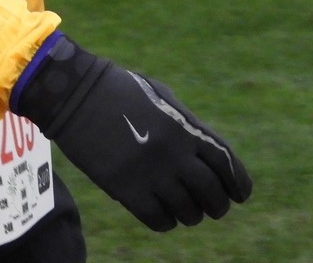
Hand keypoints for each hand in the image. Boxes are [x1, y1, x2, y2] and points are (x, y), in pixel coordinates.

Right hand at [11, 34, 251, 231]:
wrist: (73, 93)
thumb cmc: (118, 90)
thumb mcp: (162, 98)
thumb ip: (188, 126)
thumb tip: (208, 157)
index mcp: (186, 129)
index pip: (228, 166)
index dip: (239, 185)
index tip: (239, 195)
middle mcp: (174, 154)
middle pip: (213, 195)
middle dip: (217, 205)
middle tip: (211, 207)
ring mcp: (150, 174)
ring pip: (188, 213)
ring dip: (191, 215)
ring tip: (184, 210)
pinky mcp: (126, 190)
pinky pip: (159, 220)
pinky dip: (166, 222)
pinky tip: (161, 213)